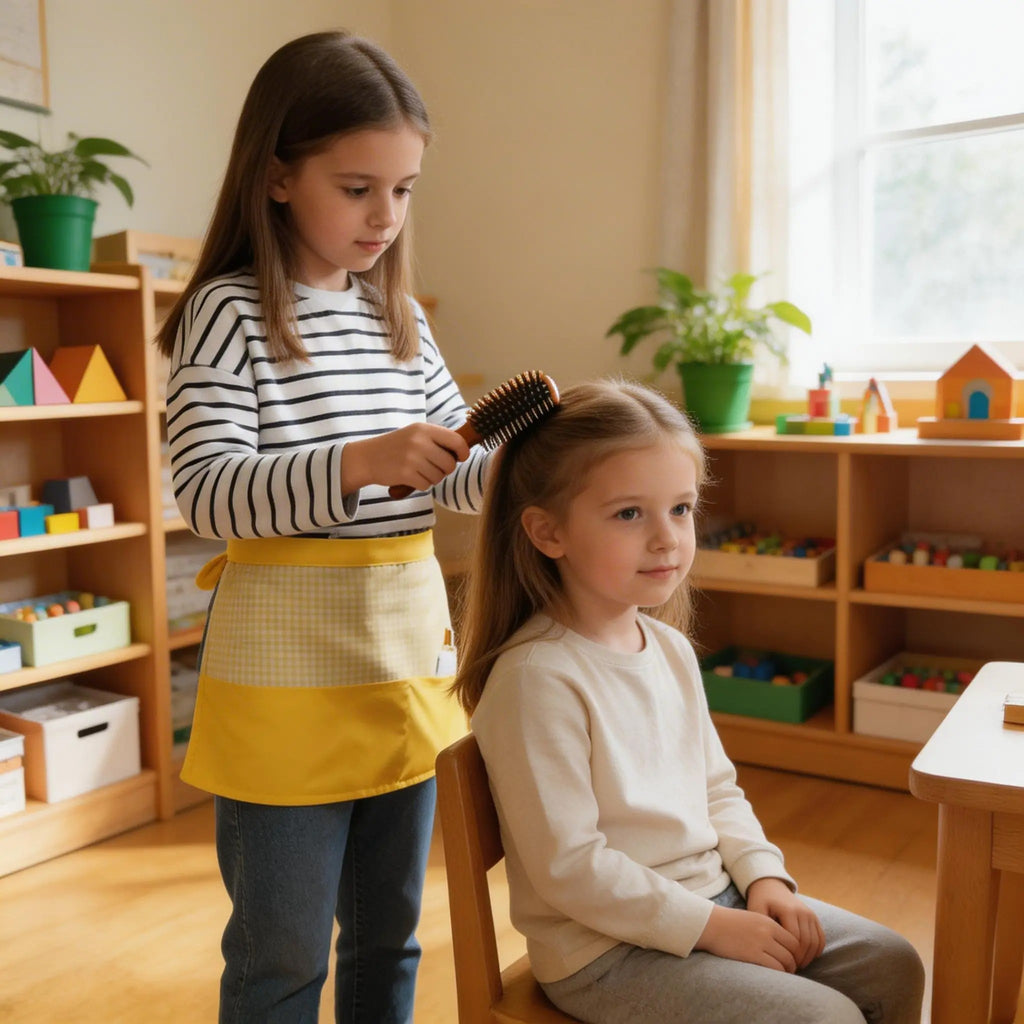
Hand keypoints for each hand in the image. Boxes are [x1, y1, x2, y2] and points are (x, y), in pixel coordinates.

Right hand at [341, 423, 469, 494]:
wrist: (367, 457)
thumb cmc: (396, 447)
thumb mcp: (415, 434)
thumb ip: (437, 440)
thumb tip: (463, 451)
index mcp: (424, 429)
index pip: (456, 441)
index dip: (463, 452)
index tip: (460, 457)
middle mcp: (419, 441)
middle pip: (449, 463)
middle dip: (445, 470)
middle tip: (433, 467)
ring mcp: (412, 458)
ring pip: (439, 476)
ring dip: (432, 478)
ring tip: (419, 471)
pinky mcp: (406, 474)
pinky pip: (426, 485)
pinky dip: (421, 484)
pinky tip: (411, 477)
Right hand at [694, 903, 799, 971]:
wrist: (709, 924)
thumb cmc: (728, 923)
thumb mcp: (751, 919)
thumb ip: (767, 929)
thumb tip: (780, 946)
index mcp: (768, 922)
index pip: (793, 940)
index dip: (795, 952)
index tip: (791, 959)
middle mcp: (767, 931)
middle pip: (793, 951)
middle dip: (794, 963)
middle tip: (789, 970)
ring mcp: (760, 943)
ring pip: (786, 961)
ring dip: (787, 970)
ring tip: (782, 975)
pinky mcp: (752, 954)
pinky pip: (775, 967)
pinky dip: (778, 974)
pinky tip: (773, 976)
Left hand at [745, 877, 825, 968]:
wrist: (771, 886)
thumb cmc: (761, 900)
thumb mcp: (756, 910)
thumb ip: (762, 927)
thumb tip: (766, 949)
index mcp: (788, 910)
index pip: (795, 939)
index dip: (790, 955)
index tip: (782, 964)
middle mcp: (803, 912)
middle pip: (807, 942)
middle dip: (800, 958)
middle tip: (791, 969)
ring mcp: (811, 914)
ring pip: (815, 942)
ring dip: (809, 957)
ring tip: (798, 965)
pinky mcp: (814, 917)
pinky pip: (821, 938)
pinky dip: (816, 950)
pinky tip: (806, 958)